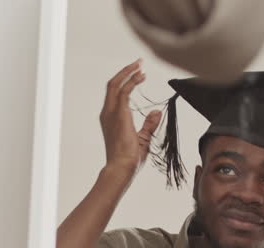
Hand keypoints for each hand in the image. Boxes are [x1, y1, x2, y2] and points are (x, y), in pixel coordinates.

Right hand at [100, 60, 162, 178]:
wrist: (122, 167)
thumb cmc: (130, 159)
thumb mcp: (142, 138)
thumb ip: (149, 124)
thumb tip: (157, 112)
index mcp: (110, 118)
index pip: (114, 94)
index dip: (125, 81)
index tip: (138, 74)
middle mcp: (107, 113)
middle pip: (112, 84)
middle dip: (125, 72)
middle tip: (139, 63)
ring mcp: (110, 113)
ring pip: (115, 84)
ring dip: (128, 72)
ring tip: (140, 65)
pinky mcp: (118, 114)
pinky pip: (124, 91)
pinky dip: (132, 81)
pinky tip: (142, 76)